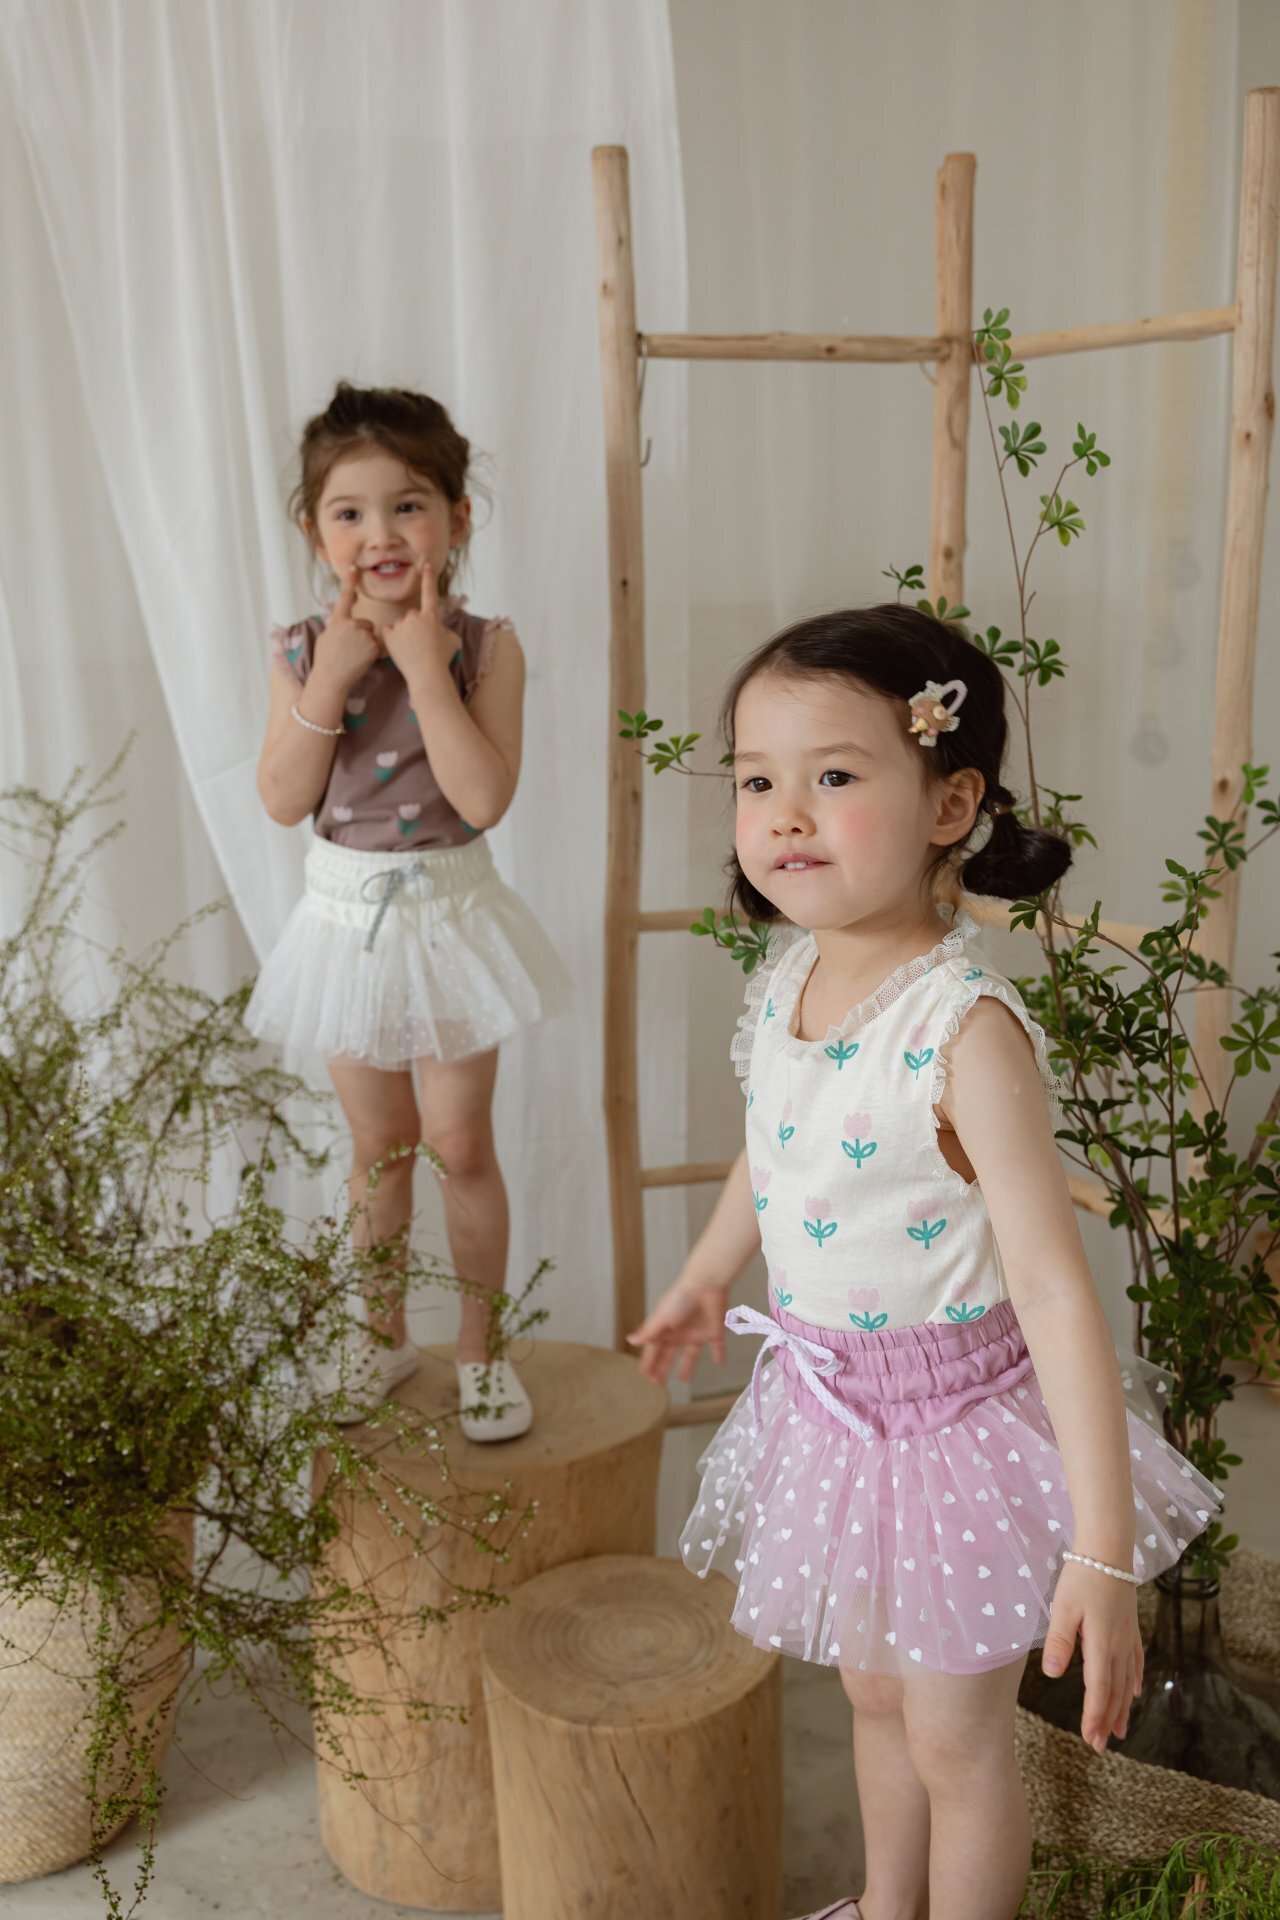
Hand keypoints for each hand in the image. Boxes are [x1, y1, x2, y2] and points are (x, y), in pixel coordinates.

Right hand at [312, 566, 382, 692]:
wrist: (330, 679)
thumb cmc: (325, 661)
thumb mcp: (326, 638)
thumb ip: (336, 626)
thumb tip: (339, 620)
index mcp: (338, 621)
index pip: (345, 597)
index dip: (349, 581)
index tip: (354, 567)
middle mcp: (351, 624)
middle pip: (366, 623)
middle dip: (362, 634)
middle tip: (350, 651)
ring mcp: (363, 635)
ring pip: (372, 636)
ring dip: (367, 645)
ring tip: (354, 657)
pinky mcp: (373, 646)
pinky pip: (378, 647)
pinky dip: (372, 654)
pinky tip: (361, 662)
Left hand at [381, 559, 457, 683]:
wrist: (427, 674)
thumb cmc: (441, 660)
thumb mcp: (452, 642)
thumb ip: (447, 631)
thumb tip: (445, 632)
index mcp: (432, 616)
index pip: (430, 593)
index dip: (428, 578)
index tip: (425, 564)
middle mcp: (415, 616)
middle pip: (412, 616)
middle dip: (414, 627)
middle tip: (420, 645)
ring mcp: (401, 624)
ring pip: (400, 625)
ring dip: (403, 635)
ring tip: (411, 652)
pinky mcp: (389, 634)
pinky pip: (387, 632)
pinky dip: (391, 639)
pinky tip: (399, 650)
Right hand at [626, 1273, 730, 1385]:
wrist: (706, 1285)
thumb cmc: (680, 1300)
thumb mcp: (661, 1317)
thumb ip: (648, 1332)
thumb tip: (630, 1341)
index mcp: (665, 1330)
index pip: (655, 1350)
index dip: (649, 1362)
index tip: (644, 1375)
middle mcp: (680, 1333)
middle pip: (670, 1354)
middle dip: (663, 1367)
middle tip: (657, 1383)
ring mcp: (697, 1333)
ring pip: (691, 1354)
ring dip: (687, 1366)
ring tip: (682, 1379)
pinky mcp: (714, 1331)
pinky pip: (717, 1346)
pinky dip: (719, 1354)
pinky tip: (720, 1363)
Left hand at [1039, 1558, 1143, 1752]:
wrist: (1109, 1549)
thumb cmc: (1083, 1576)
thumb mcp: (1063, 1607)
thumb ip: (1059, 1641)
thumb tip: (1051, 1674)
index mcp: (1101, 1643)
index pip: (1098, 1689)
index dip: (1094, 1716)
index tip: (1089, 1739)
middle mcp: (1118, 1645)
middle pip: (1114, 1691)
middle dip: (1107, 1720)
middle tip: (1100, 1745)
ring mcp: (1127, 1636)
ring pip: (1126, 1680)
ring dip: (1122, 1707)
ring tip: (1120, 1730)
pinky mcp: (1129, 1626)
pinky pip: (1135, 1661)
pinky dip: (1134, 1680)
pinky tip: (1134, 1692)